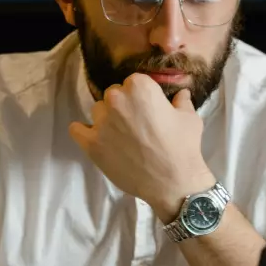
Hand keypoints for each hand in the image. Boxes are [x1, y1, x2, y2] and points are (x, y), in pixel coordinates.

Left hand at [69, 74, 214, 218]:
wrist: (172, 182)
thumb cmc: (183, 147)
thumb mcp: (189, 119)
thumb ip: (181, 101)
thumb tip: (182, 93)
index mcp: (139, 87)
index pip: (132, 82)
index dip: (140, 96)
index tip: (147, 109)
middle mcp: (116, 99)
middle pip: (113, 95)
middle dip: (122, 106)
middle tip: (135, 124)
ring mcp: (101, 121)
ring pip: (97, 111)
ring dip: (106, 119)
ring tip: (120, 136)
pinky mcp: (91, 143)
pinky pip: (76, 129)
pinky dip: (84, 132)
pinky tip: (95, 138)